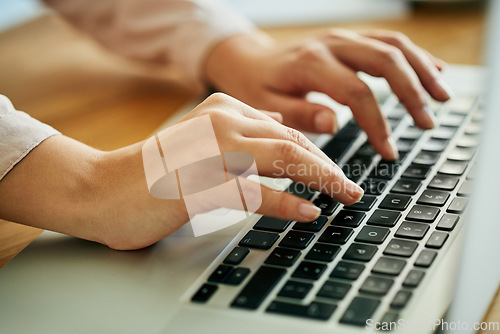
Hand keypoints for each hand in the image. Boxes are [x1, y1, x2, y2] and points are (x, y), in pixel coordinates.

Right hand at [0, 93, 362, 249]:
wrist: (101, 189)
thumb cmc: (153, 173)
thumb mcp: (202, 143)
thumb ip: (239, 136)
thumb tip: (280, 134)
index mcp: (223, 110)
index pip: (285, 130)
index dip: (318, 154)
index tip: (338, 175)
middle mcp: (221, 124)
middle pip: (292, 142)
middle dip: (330, 167)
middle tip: (353, 189)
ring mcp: (210, 152)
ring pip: (283, 159)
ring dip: (323, 180)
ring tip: (346, 197)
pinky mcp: (199, 184)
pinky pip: (255, 192)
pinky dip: (288, 203)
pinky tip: (309, 213)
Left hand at [205, 29, 451, 159]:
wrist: (251, 61)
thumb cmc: (258, 87)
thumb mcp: (267, 105)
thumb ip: (300, 114)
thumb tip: (335, 123)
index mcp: (311, 64)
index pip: (356, 93)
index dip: (377, 123)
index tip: (387, 151)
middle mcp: (332, 45)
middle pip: (385, 62)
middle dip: (412, 93)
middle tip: (427, 124)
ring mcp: (343, 38)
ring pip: (393, 46)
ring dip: (422, 70)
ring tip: (442, 98)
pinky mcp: (350, 39)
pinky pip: (388, 41)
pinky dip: (414, 56)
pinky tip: (434, 70)